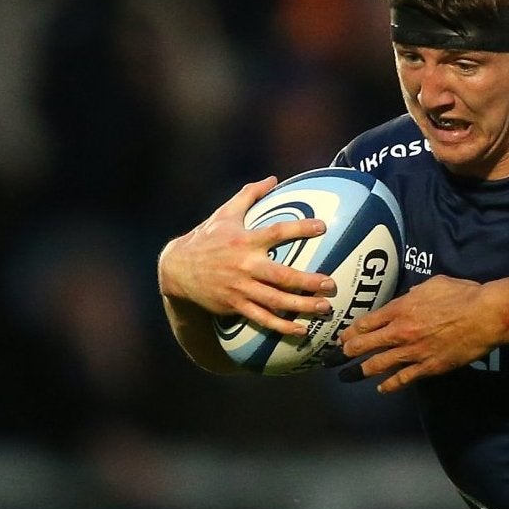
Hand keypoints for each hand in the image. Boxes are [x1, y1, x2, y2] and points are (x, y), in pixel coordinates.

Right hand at [157, 177, 334, 336]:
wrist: (177, 269)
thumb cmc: (207, 238)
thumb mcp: (224, 214)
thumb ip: (249, 195)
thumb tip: (273, 178)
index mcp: (245, 240)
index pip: (277, 232)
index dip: (299, 228)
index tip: (322, 226)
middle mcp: (244, 265)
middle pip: (282, 275)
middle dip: (308, 281)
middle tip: (331, 284)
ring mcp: (240, 288)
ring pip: (276, 300)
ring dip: (302, 306)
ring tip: (325, 308)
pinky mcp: (236, 305)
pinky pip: (262, 318)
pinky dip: (282, 326)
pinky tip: (301, 330)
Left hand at [341, 276, 504, 390]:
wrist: (484, 316)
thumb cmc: (462, 295)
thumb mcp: (433, 284)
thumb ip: (415, 293)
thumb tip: (409, 298)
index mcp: (399, 309)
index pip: (365, 323)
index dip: (350, 332)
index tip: (341, 337)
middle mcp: (400, 332)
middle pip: (364, 345)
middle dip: (346, 352)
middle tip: (334, 358)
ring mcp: (412, 352)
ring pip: (378, 364)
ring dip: (360, 371)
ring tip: (348, 376)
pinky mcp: (427, 367)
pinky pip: (403, 379)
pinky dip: (389, 385)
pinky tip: (381, 389)